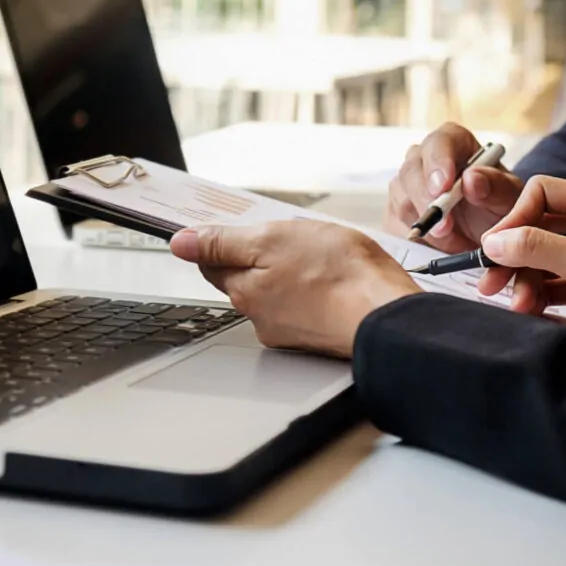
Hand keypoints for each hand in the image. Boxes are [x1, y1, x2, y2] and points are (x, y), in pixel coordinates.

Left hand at [170, 221, 420, 357]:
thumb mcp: (273, 238)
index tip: (235, 230)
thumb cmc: (339, 275)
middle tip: (290, 238)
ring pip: (276, 290)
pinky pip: (303, 305)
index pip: (212, 261)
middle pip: (245, 276)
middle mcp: (259, 315)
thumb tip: (179, 243)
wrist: (385, 313)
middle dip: (260, 256)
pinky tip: (332, 278)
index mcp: (244, 289)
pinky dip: (312, 290)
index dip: (222, 240)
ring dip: (288, 273)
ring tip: (319, 257)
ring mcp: (288, 329)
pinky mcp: (316, 335)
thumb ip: (223, 242)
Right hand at [384, 122, 524, 252]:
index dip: (438, 162)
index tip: (443, 187)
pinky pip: (397, 225)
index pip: (439, 142)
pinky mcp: (396, 211)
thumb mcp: (509, 198)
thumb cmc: (498, 207)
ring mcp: (405, 185)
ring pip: (402, 201)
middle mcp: (423, 158)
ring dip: (428, 227)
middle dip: (426, 202)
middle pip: (411, 171)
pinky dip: (420, 240)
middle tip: (445, 227)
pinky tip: (443, 245)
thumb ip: (496, 186)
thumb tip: (470, 180)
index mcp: (453, 142)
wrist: (488, 233)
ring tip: (457, 241)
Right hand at [476, 176, 565, 332]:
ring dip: (521, 282)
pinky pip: (546, 282)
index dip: (515, 218)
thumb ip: (540, 248)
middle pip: (533, 228)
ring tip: (518, 306)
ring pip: (536, 259)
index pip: (541, 193)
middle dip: (511, 257)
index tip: (495, 248)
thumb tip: (495, 242)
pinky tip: (529, 310)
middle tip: (490, 283)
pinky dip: (534, 296)